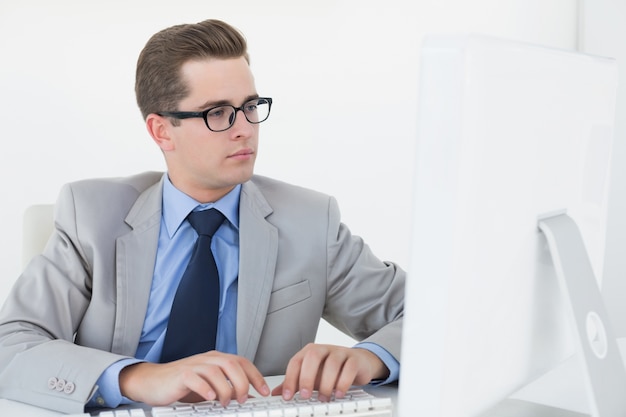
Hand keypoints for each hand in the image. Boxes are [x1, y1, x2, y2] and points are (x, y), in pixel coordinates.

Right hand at [119, 351, 269, 406]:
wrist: (154, 381)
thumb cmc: (182, 384)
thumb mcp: (210, 387)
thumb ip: (228, 389)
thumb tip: (250, 397)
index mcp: (217, 360)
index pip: (242, 362)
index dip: (255, 376)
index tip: (265, 391)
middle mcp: (207, 360)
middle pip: (232, 364)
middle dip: (243, 382)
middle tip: (244, 399)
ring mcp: (194, 365)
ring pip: (216, 371)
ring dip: (225, 388)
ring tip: (226, 402)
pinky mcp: (181, 375)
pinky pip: (196, 378)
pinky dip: (205, 388)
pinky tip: (210, 398)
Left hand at [271, 343, 388, 401]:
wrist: (357, 363)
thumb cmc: (332, 369)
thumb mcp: (312, 376)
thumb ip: (295, 383)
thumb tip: (277, 393)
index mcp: (310, 352)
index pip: (296, 361)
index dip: (290, 379)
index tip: (287, 396)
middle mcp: (324, 349)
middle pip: (313, 356)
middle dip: (307, 377)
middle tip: (305, 395)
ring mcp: (340, 352)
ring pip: (332, 362)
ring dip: (327, 383)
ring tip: (324, 398)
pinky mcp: (354, 359)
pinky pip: (349, 367)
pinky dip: (344, 381)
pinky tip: (339, 393)